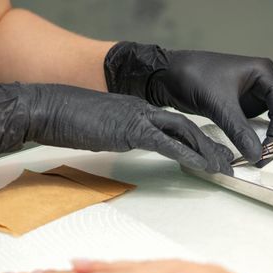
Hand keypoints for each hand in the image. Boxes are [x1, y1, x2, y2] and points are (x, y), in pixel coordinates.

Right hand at [0, 83, 233, 174]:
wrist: (46, 107)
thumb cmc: (66, 118)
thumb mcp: (100, 125)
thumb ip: (120, 131)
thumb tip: (129, 142)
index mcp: (136, 109)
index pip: (174, 123)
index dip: (195, 138)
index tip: (208, 150)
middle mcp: (143, 110)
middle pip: (186, 126)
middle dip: (209, 144)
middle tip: (226, 159)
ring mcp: (138, 118)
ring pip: (184, 132)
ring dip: (206, 150)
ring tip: (223, 166)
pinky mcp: (131, 130)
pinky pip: (167, 144)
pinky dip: (188, 155)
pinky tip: (202, 166)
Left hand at [105, 42, 272, 162]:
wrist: (170, 75)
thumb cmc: (193, 78)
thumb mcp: (218, 105)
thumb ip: (239, 131)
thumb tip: (258, 157)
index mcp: (264, 72)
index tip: (266, 151)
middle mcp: (268, 79)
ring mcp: (261, 91)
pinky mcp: (251, 103)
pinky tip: (264, 143)